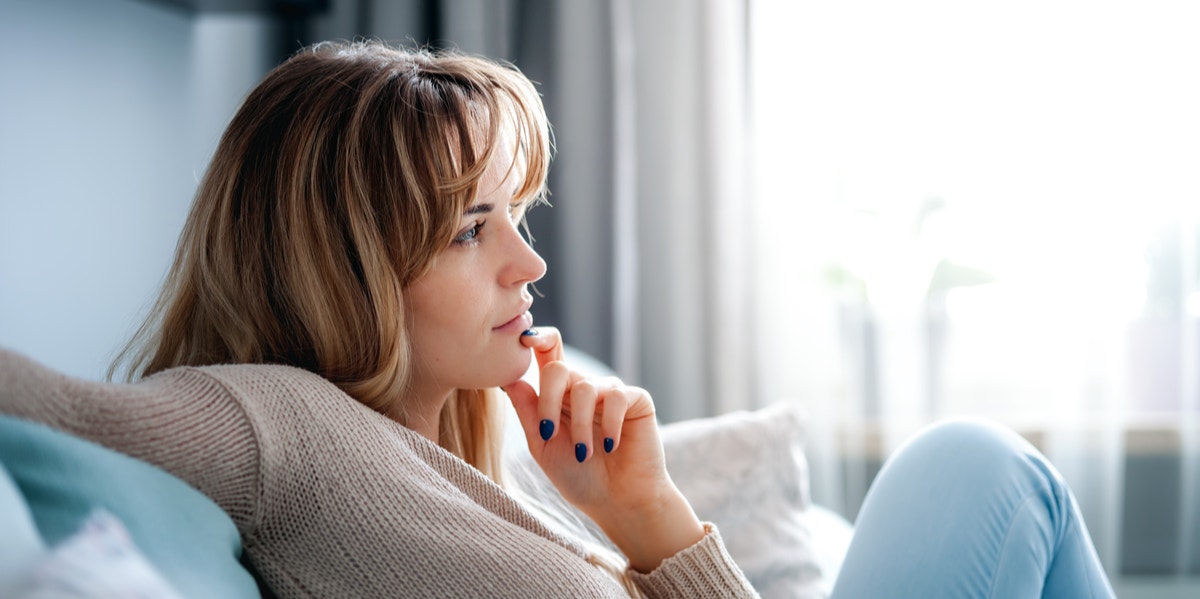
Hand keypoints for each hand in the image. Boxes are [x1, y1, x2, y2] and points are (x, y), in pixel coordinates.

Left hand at [502, 327, 704, 571]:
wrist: (618, 503)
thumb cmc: (579, 477)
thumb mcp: (543, 446)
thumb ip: (528, 413)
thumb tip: (508, 379)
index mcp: (557, 395)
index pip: (546, 355)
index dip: (536, 339)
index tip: (525, 340)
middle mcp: (582, 387)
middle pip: (558, 367)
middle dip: (547, 401)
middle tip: (547, 433)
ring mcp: (609, 392)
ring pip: (583, 386)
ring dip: (578, 426)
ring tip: (584, 455)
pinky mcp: (636, 399)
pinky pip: (615, 396)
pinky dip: (608, 424)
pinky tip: (610, 446)